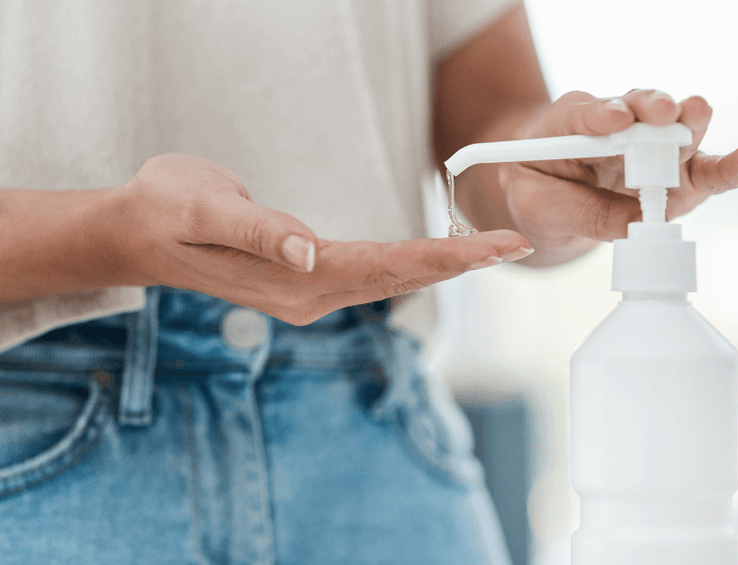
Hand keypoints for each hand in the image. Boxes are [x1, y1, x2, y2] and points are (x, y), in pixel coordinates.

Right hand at [114, 154, 530, 324]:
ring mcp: (309, 292)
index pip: (386, 267)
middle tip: (516, 244)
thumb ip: (261, 230)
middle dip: (462, 264)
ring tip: (494, 250)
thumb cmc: (167, 209)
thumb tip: (311, 253)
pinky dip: (413, 264)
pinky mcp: (306, 279)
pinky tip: (438, 257)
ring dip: (444, 266)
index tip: (493, 248)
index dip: (445, 258)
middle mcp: (309, 295)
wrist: (135, 230)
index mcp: (294, 278)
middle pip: (401, 278)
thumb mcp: (205, 208)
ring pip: (391, 279)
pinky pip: (373, 274)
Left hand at [500, 90, 737, 264]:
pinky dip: (730, 166)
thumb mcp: (538, 208)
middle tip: (661, 112)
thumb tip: (635, 224)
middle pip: (640, 109)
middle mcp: (619, 124)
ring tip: (699, 115)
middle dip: (651, 109)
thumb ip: (581, 213)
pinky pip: (706, 170)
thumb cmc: (539, 192)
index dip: (600, 114)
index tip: (613, 118)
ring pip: (676, 132)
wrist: (550, 201)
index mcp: (571, 122)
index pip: (584, 113)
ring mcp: (653, 149)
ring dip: (689, 124)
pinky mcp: (680, 176)